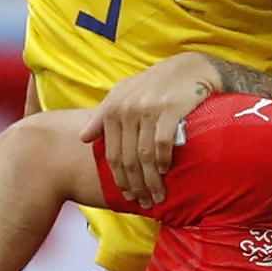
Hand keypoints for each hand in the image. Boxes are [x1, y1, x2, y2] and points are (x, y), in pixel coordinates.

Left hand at [78, 53, 220, 206]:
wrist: (189, 68)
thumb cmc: (155, 84)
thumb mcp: (123, 94)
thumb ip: (102, 116)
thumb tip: (82, 138)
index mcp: (113, 109)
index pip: (113, 154)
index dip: (120, 179)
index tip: (128, 196)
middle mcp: (128, 109)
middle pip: (129, 159)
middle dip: (136, 185)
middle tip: (145, 202)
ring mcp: (148, 110)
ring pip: (145, 156)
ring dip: (152, 180)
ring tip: (158, 196)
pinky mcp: (170, 110)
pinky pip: (163, 143)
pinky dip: (163, 160)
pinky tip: (166, 171)